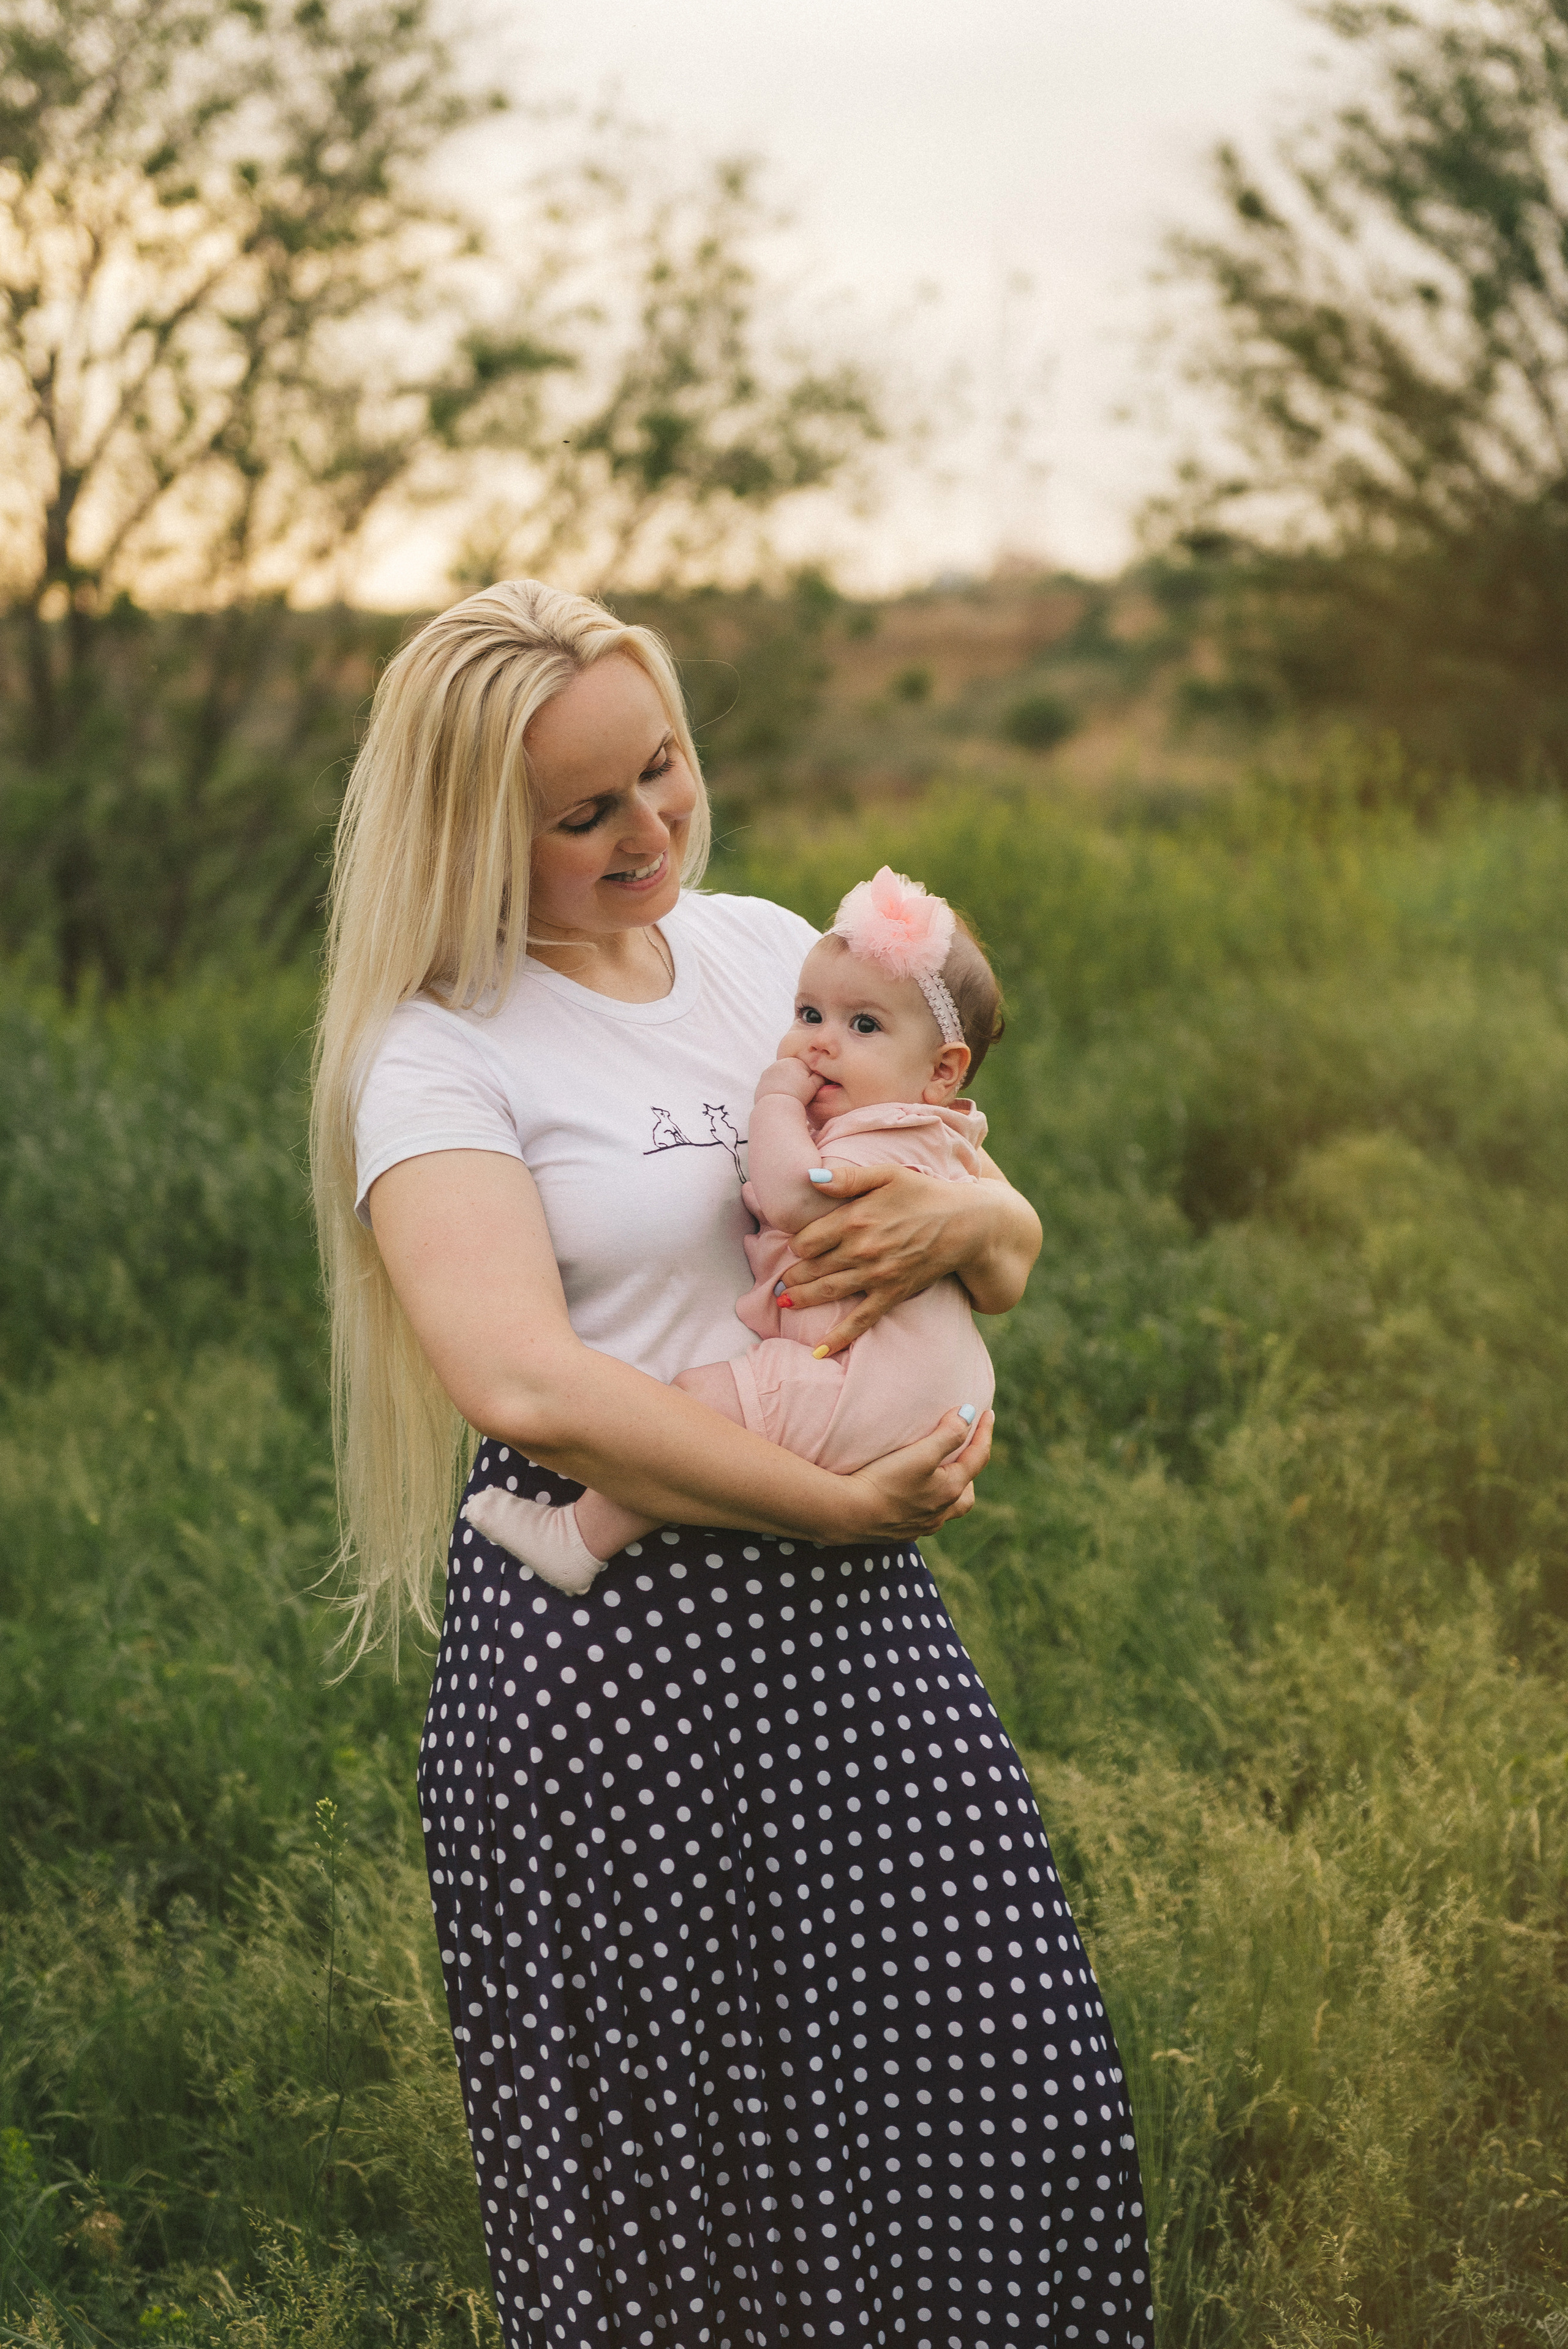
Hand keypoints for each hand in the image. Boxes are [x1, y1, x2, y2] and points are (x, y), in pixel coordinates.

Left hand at [754, 1055, 822, 1103]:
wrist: (777, 1106)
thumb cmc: (798, 1096)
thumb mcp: (815, 1085)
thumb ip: (820, 1075)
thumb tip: (822, 1071)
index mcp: (794, 1061)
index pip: (805, 1068)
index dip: (809, 1079)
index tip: (808, 1089)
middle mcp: (780, 1063)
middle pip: (793, 1071)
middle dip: (797, 1080)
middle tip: (799, 1094)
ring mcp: (769, 1071)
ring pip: (783, 1076)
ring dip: (787, 1083)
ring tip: (790, 1095)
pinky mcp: (762, 1080)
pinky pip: (773, 1082)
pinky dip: (777, 1087)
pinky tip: (781, 1096)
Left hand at [774, 1162, 975, 1351]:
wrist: (966, 1223)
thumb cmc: (925, 1193)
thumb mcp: (887, 1174)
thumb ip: (847, 1178)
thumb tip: (809, 1177)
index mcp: (854, 1218)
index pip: (807, 1240)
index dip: (798, 1245)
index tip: (798, 1247)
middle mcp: (861, 1249)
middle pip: (812, 1268)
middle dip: (792, 1277)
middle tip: (779, 1285)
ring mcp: (876, 1274)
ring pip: (828, 1292)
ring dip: (801, 1301)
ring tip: (785, 1304)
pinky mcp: (892, 1293)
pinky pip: (861, 1319)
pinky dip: (839, 1336)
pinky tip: (818, 1350)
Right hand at [831, 1408, 994, 1540]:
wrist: (848, 1514)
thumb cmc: (885, 1481)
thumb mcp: (921, 1453)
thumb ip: (948, 1433)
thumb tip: (969, 1414)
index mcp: (951, 1490)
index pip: (978, 1458)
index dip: (985, 1433)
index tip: (988, 1412)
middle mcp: (940, 1513)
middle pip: (966, 1495)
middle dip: (969, 1473)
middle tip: (964, 1455)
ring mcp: (920, 1526)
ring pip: (945, 1510)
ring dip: (948, 1492)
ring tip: (939, 1477)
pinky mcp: (899, 1533)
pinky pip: (922, 1519)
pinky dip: (926, 1505)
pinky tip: (910, 1497)